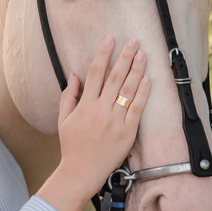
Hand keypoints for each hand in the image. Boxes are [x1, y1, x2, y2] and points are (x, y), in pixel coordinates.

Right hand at [55, 35, 149, 195]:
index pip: (95, 73)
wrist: (81, 171)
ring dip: (136, 70)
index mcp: (84, 105)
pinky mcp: (127, 132)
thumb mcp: (63, 119)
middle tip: (133, 41)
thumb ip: (69, 96)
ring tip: (142, 54)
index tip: (110, 39)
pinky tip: (148, 79)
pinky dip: (143, 94)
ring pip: (127, 90)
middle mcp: (100, 110)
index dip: (103, 54)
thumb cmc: (71, 146)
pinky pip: (137, 109)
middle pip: (115, 78)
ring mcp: (115, 121)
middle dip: (124, 57)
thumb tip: (74, 75)